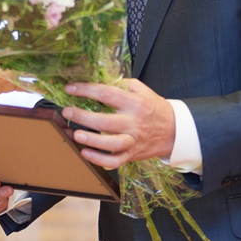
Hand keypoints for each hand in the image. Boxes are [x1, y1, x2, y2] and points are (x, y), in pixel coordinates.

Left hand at [60, 78, 175, 169]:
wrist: (174, 130)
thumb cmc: (154, 108)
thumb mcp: (141, 89)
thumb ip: (122, 84)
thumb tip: (99, 80)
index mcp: (134, 103)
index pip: (106, 94)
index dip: (86, 90)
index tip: (70, 88)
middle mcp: (133, 122)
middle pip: (105, 121)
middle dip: (82, 116)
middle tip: (67, 111)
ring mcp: (132, 140)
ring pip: (110, 144)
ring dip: (91, 140)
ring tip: (76, 134)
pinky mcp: (131, 154)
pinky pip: (115, 161)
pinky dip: (99, 160)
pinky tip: (86, 153)